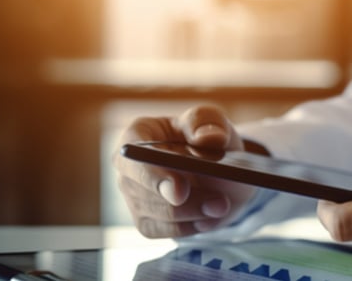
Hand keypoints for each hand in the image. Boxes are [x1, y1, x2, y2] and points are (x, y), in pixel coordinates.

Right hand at [113, 105, 260, 237]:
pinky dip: (190, 227)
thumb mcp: (212, 121)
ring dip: (195, 214)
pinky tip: (210, 218)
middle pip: (144, 191)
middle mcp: (128, 167)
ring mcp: (134, 196)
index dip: (153, 174)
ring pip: (158, 213)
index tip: (180, 191)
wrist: (217, 168)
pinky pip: (164, 230)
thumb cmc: (206, 137)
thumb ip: (208, 123)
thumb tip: (209, 138)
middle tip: (219, 203)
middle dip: (184, 201)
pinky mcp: (145, 219)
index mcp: (138, 133)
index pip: (133, 154)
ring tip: (222, 205)